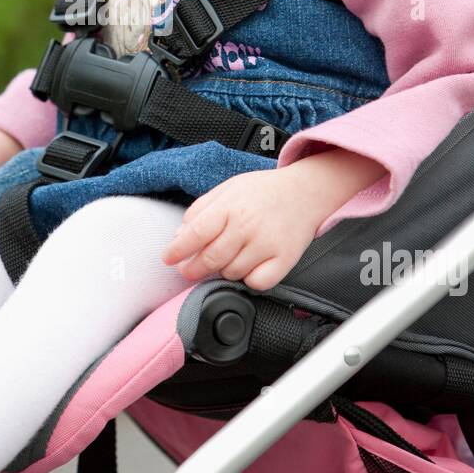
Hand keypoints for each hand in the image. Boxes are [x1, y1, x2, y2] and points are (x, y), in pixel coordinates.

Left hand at [160, 167, 321, 291]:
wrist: (305, 192)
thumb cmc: (263, 191)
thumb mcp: (227, 189)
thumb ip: (200, 210)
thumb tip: (180, 235)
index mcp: (231, 207)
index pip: (196, 233)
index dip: (177, 250)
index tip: (168, 258)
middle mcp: (248, 226)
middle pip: (210, 259)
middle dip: (193, 269)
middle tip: (188, 269)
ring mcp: (267, 244)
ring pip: (231, 274)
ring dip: (223, 271)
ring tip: (228, 257)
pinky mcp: (284, 260)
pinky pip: (256, 283)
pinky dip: (248, 279)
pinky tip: (248, 266)